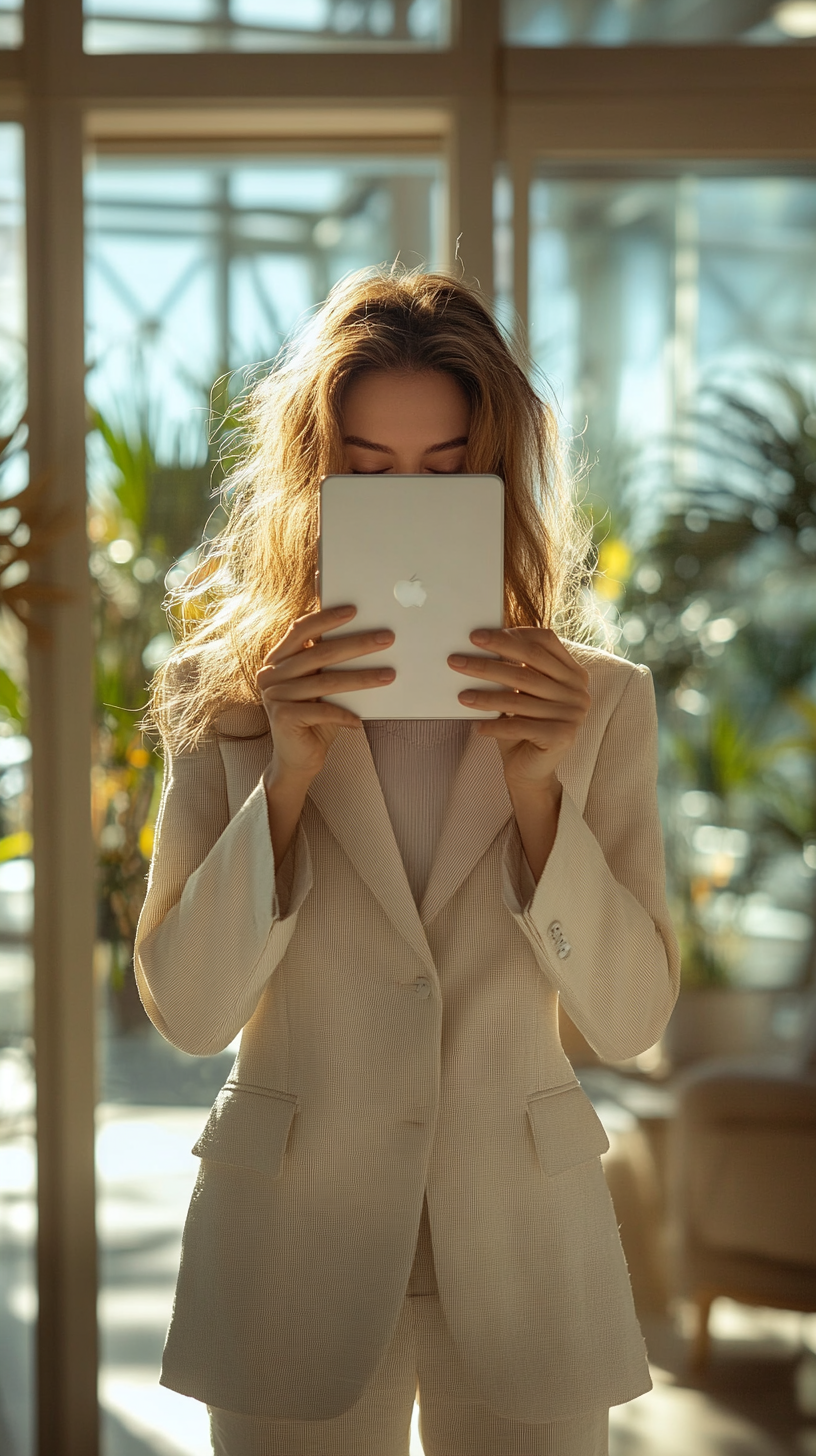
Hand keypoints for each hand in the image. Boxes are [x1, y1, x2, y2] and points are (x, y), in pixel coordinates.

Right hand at [256, 605, 394, 786]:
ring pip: (325, 682)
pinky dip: (345, 715)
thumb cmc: (314, 718)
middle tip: (385, 638)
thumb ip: (326, 663)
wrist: (297, 759)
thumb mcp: (320, 686)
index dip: (327, 618)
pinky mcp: (282, 718)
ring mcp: (274, 696)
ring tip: (389, 675)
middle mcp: (270, 675)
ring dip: (362, 678)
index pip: (301, 630)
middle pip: (318, 653)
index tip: (354, 610)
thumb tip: (365, 635)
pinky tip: (360, 720)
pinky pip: (323, 711)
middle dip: (356, 644)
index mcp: (277, 660)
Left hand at [447, 627, 590, 791]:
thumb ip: (514, 670)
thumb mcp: (521, 694)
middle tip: (457, 660)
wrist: (533, 771)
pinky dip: (495, 725)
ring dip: (485, 696)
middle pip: (527, 668)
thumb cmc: (523, 727)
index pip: (544, 641)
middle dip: (488, 662)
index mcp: (573, 673)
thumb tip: (479, 647)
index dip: (511, 635)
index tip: (478, 636)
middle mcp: (578, 691)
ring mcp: (573, 714)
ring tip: (461, 696)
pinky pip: (519, 726)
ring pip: (519, 698)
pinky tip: (477, 725)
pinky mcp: (562, 736)